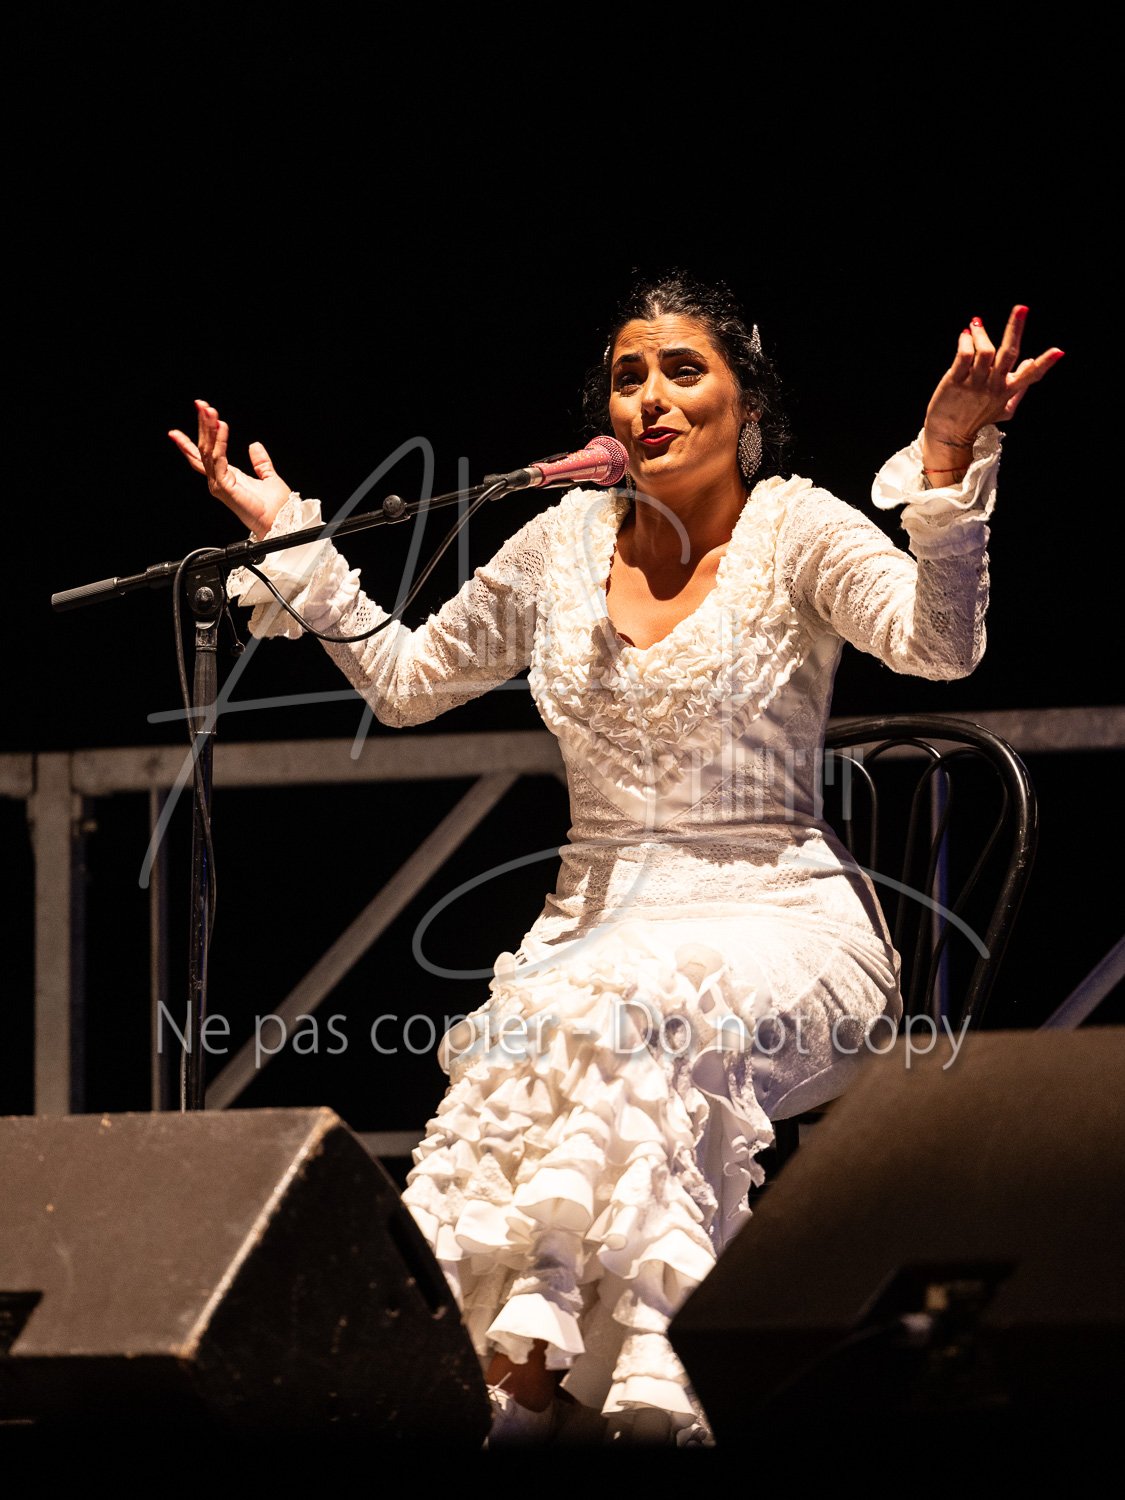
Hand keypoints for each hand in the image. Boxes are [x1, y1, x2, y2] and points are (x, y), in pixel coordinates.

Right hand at [168, 400, 291, 535]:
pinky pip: (218, 460)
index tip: (196, 417)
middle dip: (202, 425)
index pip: (206, 453)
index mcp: (228, 477)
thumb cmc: (276, 507)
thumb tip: (255, 445)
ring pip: (207, 452)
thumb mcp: (269, 477)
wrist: (282, 522)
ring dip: (208, 429)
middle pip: (204, 448)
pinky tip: (222, 427)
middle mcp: (219, 480)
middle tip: (201, 404)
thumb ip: (261, 462)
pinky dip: (220, 442)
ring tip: (209, 411)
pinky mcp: (225, 487)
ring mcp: (219, 484)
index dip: (199, 435)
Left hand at [922, 306, 1063, 471]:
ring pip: (984, 351)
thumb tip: (1030, 362)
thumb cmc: (977, 419)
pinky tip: (965, 337)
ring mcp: (974, 384)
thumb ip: (1020, 387)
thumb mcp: (1004, 409)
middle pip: (1008, 354)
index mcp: (1008, 392)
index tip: (1059, 351)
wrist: (948, 435)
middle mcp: (993, 387)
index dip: (1045, 364)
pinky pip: (964, 355)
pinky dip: (965, 342)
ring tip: (976, 325)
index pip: (1031, 377)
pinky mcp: (955, 382)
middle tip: (1022, 308)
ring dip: (981, 333)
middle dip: (1016, 329)